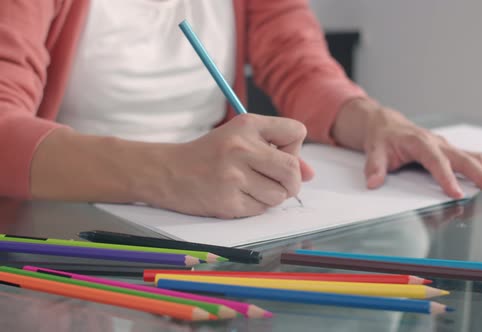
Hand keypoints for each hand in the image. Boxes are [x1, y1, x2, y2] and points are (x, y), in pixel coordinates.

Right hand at [149, 114, 313, 217]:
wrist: (168, 172)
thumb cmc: (211, 155)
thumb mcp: (243, 140)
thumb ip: (279, 151)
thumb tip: (311, 174)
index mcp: (247, 124)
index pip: (297, 132)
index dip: (294, 147)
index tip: (278, 153)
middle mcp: (241, 148)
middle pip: (293, 169)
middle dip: (292, 181)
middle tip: (278, 181)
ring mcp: (233, 176)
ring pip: (279, 195)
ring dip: (272, 196)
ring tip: (252, 188)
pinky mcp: (228, 202)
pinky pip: (261, 209)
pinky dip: (255, 207)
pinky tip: (238, 196)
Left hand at [333, 99, 481, 197]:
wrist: (386, 124)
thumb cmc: (382, 138)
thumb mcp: (374, 151)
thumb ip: (374, 167)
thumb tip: (373, 182)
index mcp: (420, 143)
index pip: (435, 161)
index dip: (446, 178)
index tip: (456, 194)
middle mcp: (438, 143)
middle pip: (465, 160)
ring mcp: (448, 146)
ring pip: (478, 157)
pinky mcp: (454, 151)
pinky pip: (478, 157)